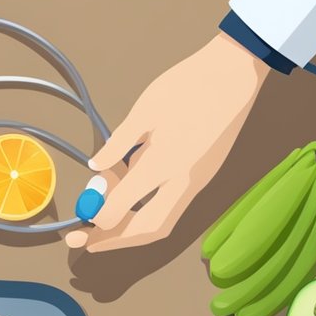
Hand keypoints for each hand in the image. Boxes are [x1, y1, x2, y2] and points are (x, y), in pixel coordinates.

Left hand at [66, 32, 268, 251]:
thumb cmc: (187, 85)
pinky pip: (172, 206)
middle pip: (147, 229)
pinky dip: (147, 210)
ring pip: (162, 222)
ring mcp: (198, 183)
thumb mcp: (144, 111)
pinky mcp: (204, 177)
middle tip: (83, 242)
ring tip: (101, 222)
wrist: (236, 73)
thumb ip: (118, 144)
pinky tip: (129, 193)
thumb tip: (95, 166)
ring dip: (130, 229)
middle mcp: (183, 182)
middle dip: (113, 240)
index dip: (98, 219)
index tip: (80, 221)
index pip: (123, 207)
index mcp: (163, 164)